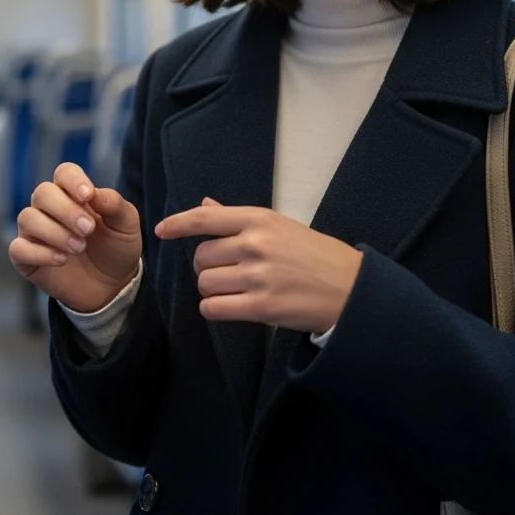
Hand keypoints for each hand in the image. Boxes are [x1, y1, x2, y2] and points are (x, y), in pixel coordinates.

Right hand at [8, 162, 142, 313]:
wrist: (112, 286)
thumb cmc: (116, 248)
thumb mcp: (126, 224)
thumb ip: (114, 204)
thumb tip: (94, 193)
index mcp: (73, 194)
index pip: (64, 173)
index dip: (73, 180)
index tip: (88, 196)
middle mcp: (49, 208)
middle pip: (42, 193)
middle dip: (65, 210)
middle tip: (88, 230)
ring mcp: (35, 232)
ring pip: (27, 218)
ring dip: (54, 232)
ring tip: (79, 248)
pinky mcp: (26, 257)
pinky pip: (18, 248)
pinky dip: (39, 253)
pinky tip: (62, 260)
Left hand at [155, 198, 363, 334]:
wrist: (352, 289)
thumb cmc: (315, 255)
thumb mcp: (279, 226)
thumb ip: (238, 219)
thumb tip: (205, 204)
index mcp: (258, 219)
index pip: (204, 218)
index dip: (177, 224)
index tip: (161, 230)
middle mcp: (255, 244)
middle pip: (200, 257)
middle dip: (206, 267)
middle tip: (227, 272)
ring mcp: (258, 276)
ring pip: (204, 283)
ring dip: (211, 290)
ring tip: (234, 290)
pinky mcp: (262, 307)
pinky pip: (214, 308)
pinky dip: (214, 309)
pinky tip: (229, 307)